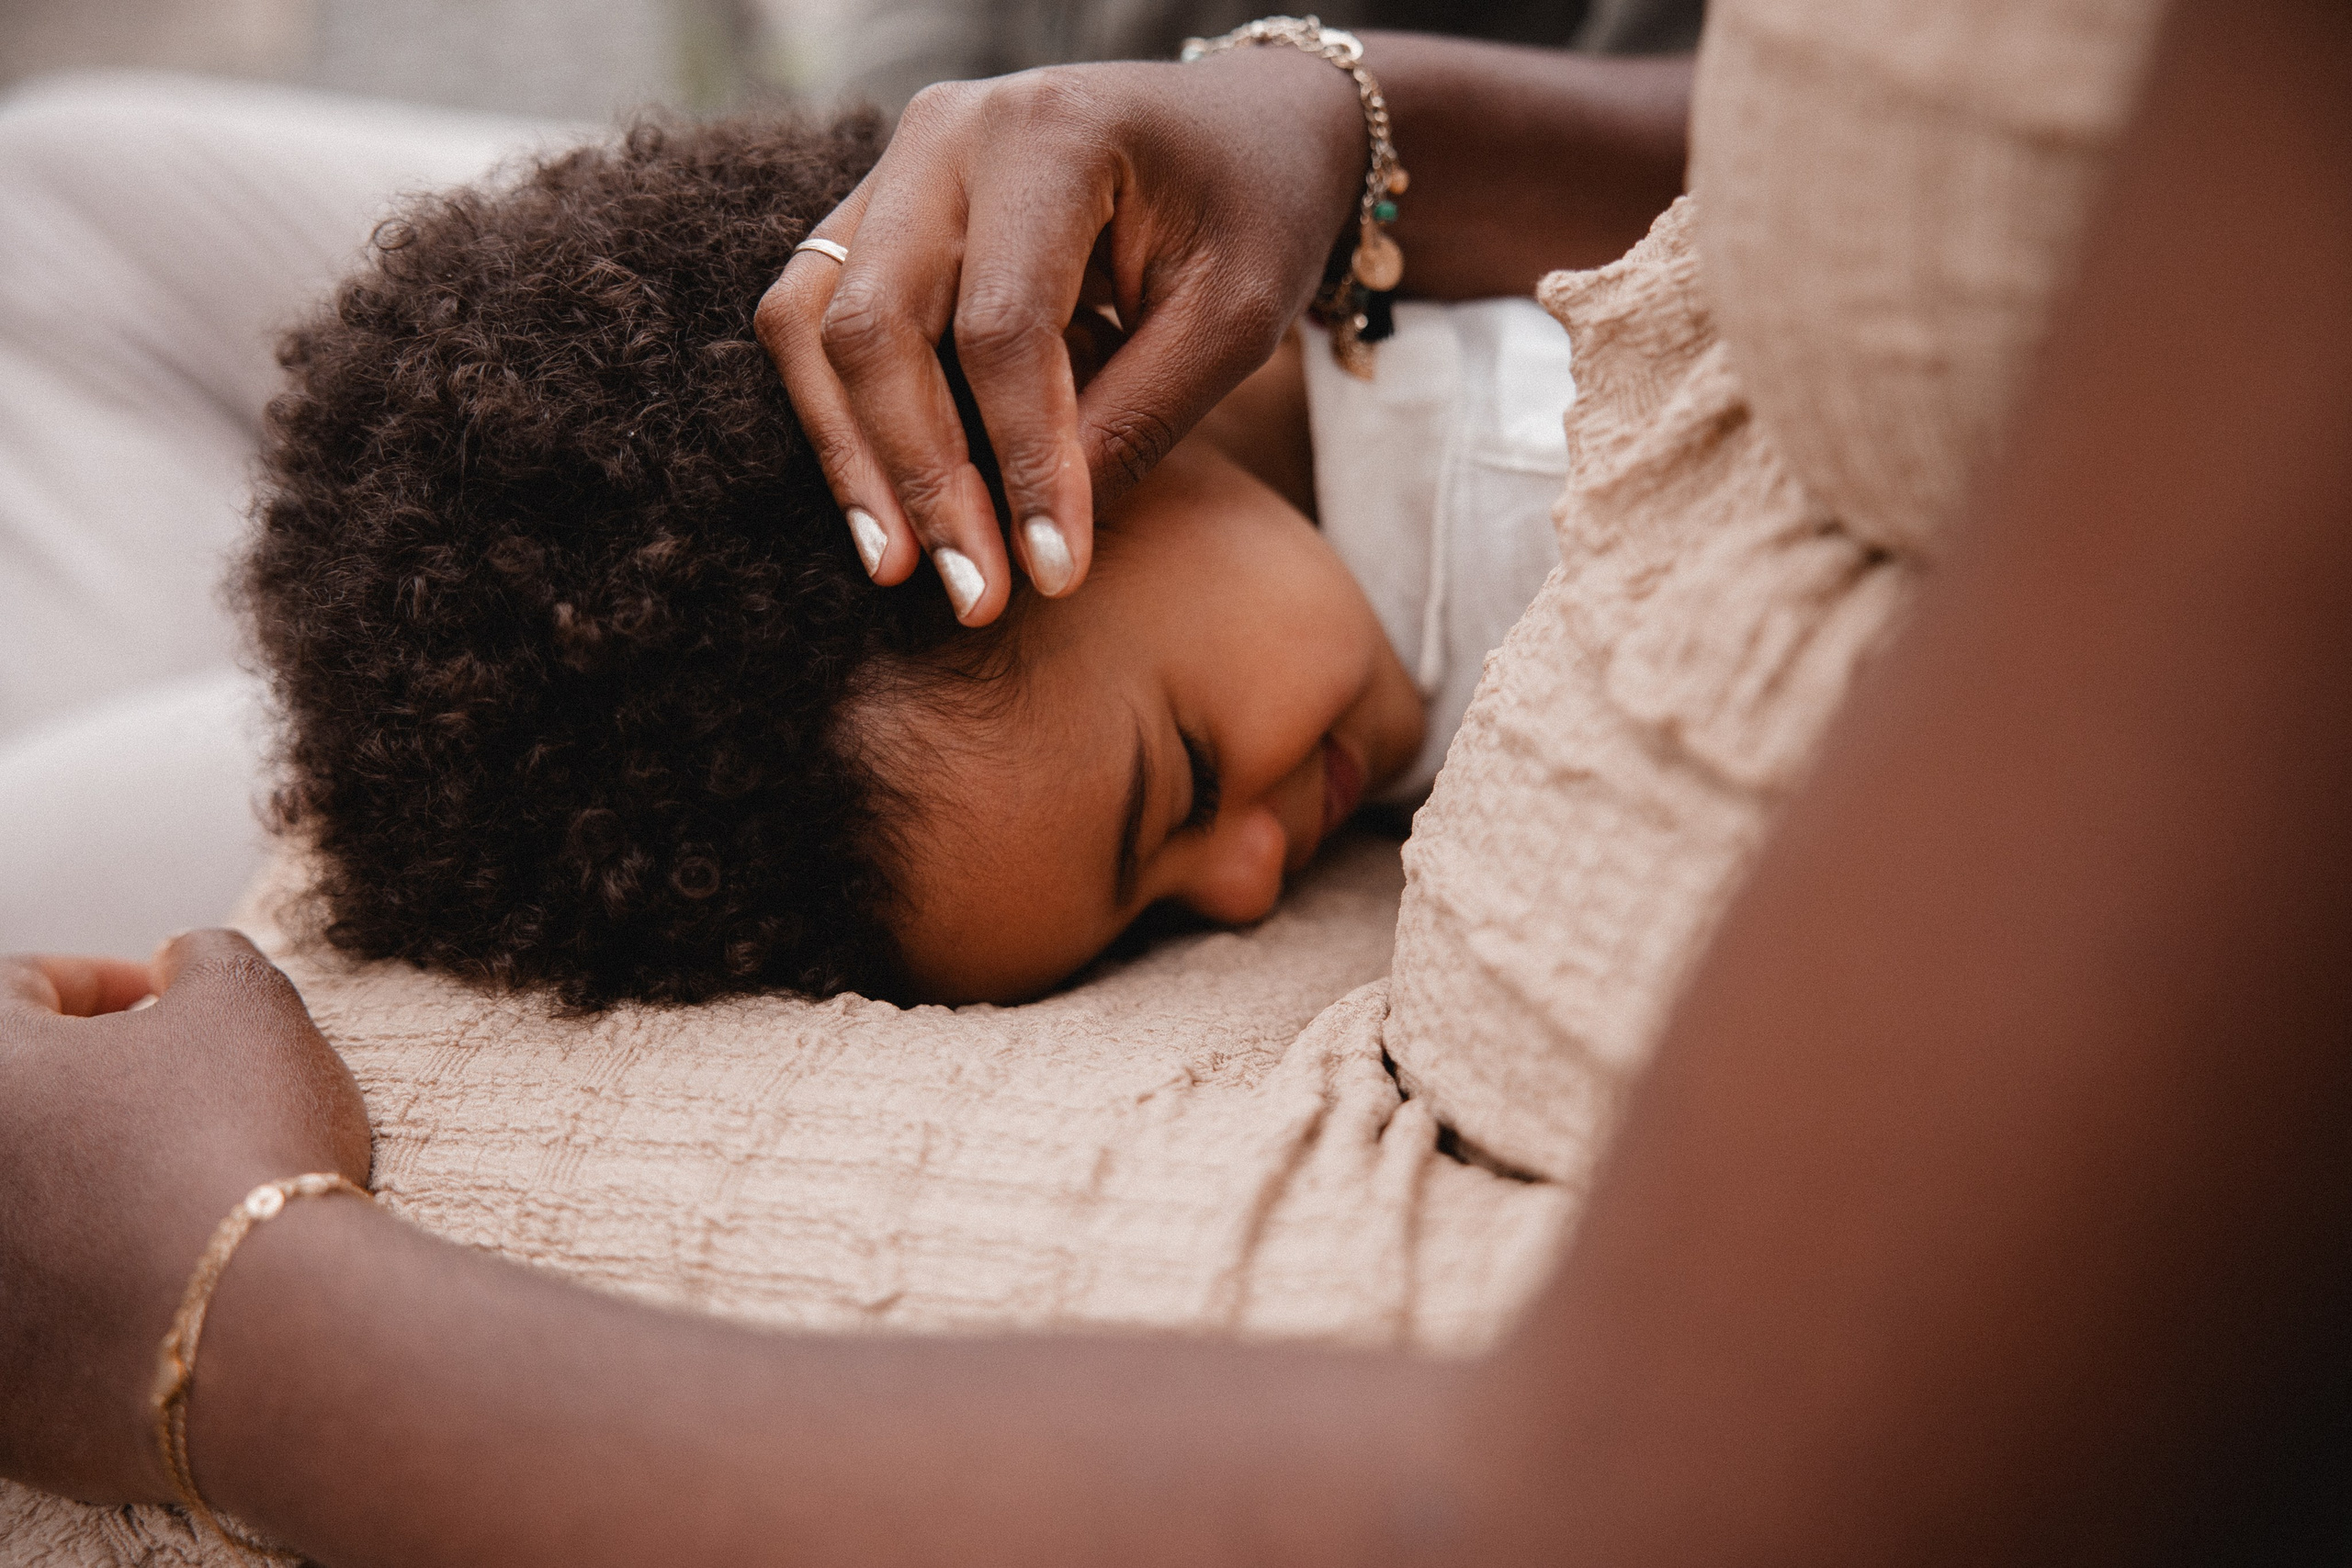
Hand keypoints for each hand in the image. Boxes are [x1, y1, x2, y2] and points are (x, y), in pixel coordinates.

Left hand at [0, 932, 368, 1504]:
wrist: (261, 1338)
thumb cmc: (243, 1149)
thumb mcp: (251, 1004)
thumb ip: (205, 957)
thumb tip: (180, 964)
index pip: (18, 988)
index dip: (105, 983)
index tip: (173, 1002)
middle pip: (16, 1111)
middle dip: (88, 1095)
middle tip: (177, 1100)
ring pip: (25, 1217)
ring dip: (86, 1193)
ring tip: (180, 1197)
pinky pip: (40, 1318)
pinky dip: (94, 1292)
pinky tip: (173, 1283)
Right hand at [755, 47, 1365, 624]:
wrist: (1242, 128)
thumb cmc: (1252, 216)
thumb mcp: (1233, 319)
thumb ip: (1136, 418)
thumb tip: (1037, 545)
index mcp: (1052, 134)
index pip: (1004, 326)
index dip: (1022, 460)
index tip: (1056, 573)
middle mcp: (948, 134)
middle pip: (878, 322)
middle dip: (920, 475)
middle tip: (975, 593)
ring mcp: (897, 167)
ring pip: (812, 322)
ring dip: (853, 457)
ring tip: (901, 569)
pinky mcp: (874, 213)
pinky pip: (814, 320)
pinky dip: (843, 421)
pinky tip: (891, 515)